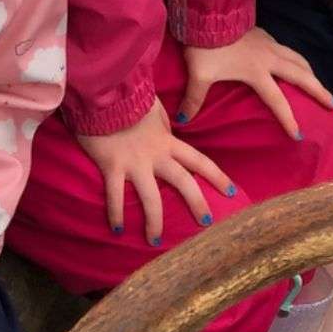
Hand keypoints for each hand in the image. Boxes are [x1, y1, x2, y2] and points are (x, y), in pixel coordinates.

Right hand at [77, 99, 232, 246]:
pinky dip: (115, 213)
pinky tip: (117, 229)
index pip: (199, 161)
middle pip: (184, 182)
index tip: (231, 192)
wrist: (102, 91)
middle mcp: (156, 154)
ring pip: (151, 198)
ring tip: (154, 240)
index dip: (217, 177)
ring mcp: (135, 162)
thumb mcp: (153, 107)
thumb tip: (169, 129)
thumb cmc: (126, 96)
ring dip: (154, 222)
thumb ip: (163, 122)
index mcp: (168, 141)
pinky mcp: (112, 166)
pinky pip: (115, 195)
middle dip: (197, 203)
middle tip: (206, 223)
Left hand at [178, 27, 332, 131]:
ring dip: (311, 73)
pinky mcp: (264, 35)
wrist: (209, 14)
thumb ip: (194, 99)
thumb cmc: (205, 47)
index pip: (277, 100)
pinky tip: (295, 62)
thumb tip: (184, 120)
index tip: (298, 134)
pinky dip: (297, 59)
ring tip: (321, 85)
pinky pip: (287, 50)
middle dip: (319, 91)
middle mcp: (269, 58)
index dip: (288, 118)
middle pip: (302, 76)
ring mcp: (269, 44)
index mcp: (257, 72)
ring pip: (298, 59)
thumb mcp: (199, 75)